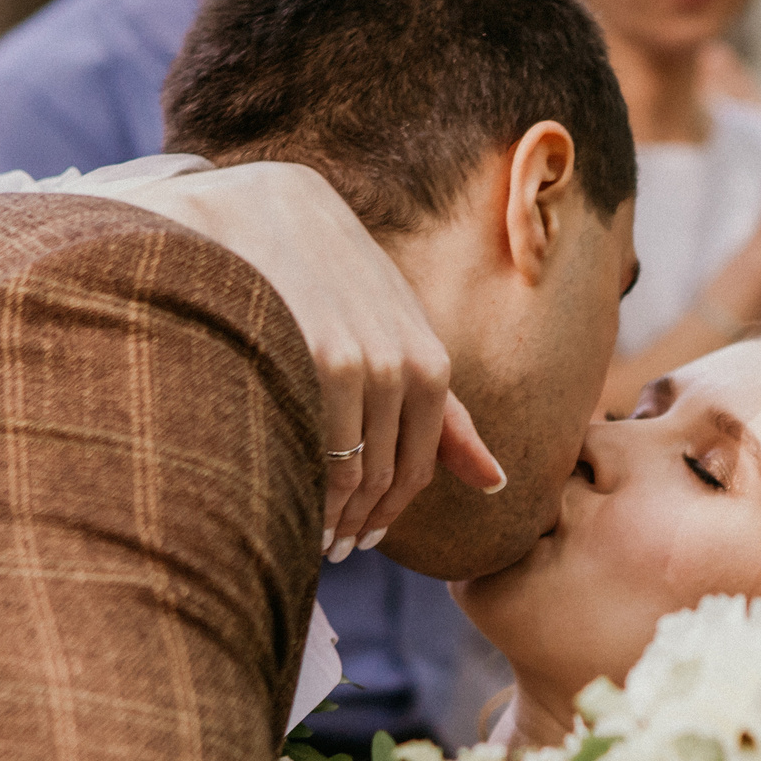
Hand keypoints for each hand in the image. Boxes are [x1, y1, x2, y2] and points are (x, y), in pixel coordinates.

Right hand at [96, 161, 502, 553]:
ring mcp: (366, 365)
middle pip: (388, 478)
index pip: (417, 466)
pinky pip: (322, 452)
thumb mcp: (393, 333)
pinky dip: (309, 491)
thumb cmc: (328, 278)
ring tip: (309, 537)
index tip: (362, 536)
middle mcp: (407, 366)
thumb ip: (444, 410)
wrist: (263, 212)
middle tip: (332, 548)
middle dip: (360, 523)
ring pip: (354, 474)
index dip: (389, 510)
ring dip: (333, 518)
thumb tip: (496, 484)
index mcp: (431, 362)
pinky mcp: (322, 360)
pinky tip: (286, 502)